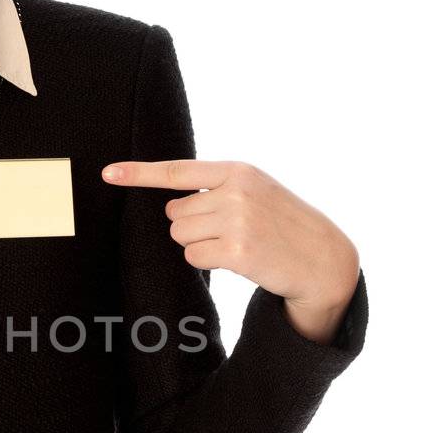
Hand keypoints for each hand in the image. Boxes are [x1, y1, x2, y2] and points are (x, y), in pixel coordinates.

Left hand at [102, 157, 359, 344]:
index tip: (107, 173)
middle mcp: (236, 191)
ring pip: (180, 235)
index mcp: (238, 171)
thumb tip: (171, 208)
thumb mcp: (257, 191)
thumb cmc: (283, 224)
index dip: (139, 173)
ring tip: (235, 244)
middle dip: (192, 226)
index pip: (178, 170)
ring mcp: (237, 220)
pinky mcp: (238, 251)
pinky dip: (208, 262)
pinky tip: (237, 259)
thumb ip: (218, 189)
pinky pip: (194, 257)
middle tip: (229, 232)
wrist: (323, 257)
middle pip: (174, 212)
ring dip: (199, 245)